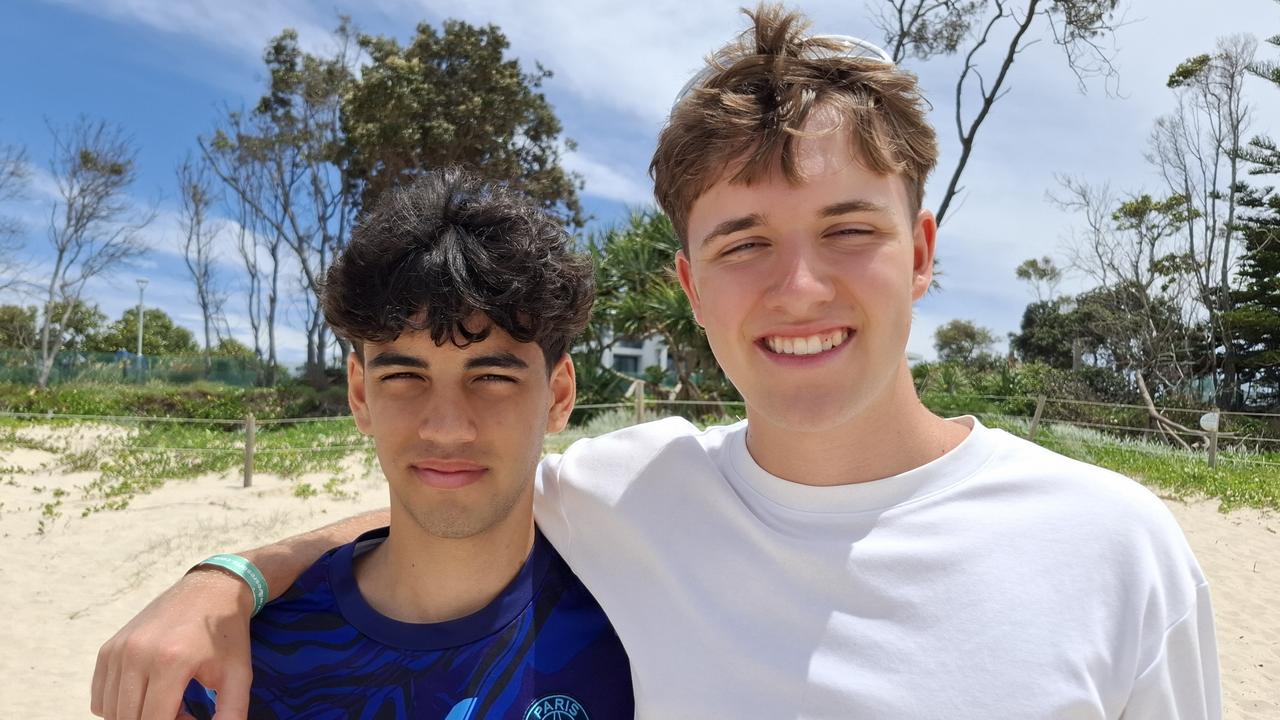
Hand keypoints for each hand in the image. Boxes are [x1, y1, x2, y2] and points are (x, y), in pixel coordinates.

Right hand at [91, 567, 255, 719]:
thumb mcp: (238, 674)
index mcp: (171, 661)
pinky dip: (121, 706)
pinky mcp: (108, 649)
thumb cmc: (226, 635)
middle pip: (129, 719)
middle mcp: (137, 654)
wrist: (210, 589)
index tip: (191, 718)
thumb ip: (231, 712)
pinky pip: (101, 698)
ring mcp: (118, 650)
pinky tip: (149, 694)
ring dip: (138, 716)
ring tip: (170, 701)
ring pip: (112, 712)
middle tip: (183, 711)